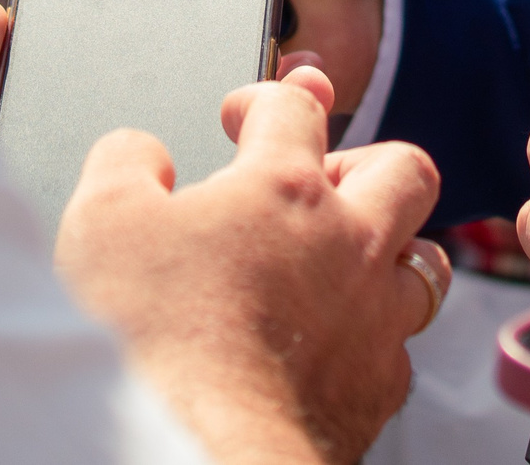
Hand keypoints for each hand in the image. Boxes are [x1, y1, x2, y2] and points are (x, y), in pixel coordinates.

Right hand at [56, 64, 445, 464]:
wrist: (199, 455)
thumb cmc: (150, 342)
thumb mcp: (101, 222)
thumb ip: (126, 163)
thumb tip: (142, 152)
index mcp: (284, 188)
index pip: (294, 109)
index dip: (265, 100)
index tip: (240, 118)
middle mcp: (349, 245)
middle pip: (404, 171)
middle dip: (366, 163)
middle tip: (318, 183)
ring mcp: (374, 322)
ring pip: (427, 263)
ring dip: (392, 252)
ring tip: (347, 262)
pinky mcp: (376, 394)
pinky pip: (399, 351)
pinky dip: (372, 340)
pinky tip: (332, 349)